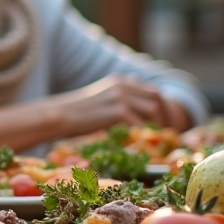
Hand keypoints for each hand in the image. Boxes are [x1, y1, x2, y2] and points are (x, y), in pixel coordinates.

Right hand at [56, 75, 181, 135]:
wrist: (60, 115)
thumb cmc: (77, 112)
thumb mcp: (100, 98)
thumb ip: (118, 97)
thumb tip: (133, 108)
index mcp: (120, 81)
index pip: (152, 91)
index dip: (160, 107)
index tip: (161, 124)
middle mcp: (123, 85)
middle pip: (157, 97)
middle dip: (163, 115)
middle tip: (162, 133)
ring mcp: (121, 97)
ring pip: (153, 110)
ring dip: (155, 124)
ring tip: (153, 138)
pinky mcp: (118, 111)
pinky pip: (141, 123)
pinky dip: (142, 133)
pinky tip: (140, 142)